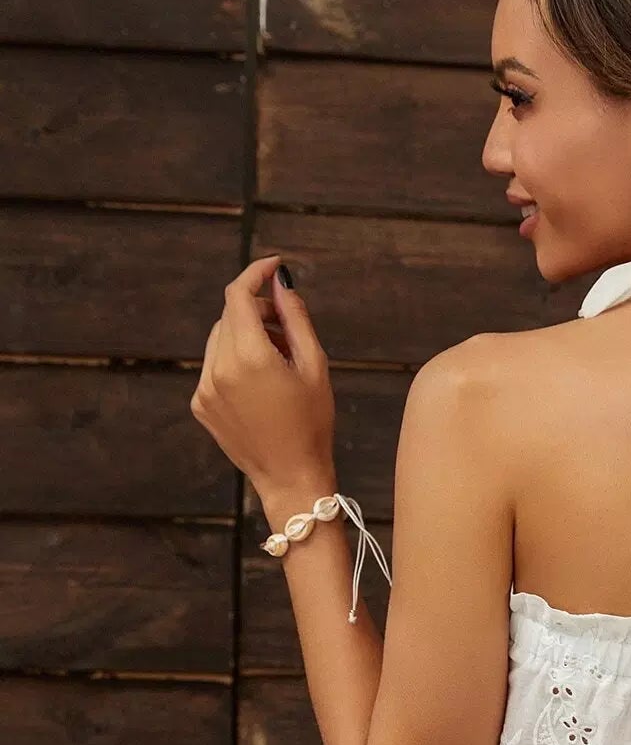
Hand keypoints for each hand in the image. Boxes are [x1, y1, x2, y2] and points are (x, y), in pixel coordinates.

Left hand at [189, 255, 334, 492]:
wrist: (291, 478)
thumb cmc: (312, 424)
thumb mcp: (315, 367)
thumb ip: (295, 318)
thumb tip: (281, 282)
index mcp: (249, 357)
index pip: (239, 295)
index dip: (255, 274)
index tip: (273, 267)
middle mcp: (219, 369)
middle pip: (230, 315)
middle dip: (257, 309)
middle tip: (286, 324)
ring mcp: (205, 388)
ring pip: (219, 338)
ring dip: (245, 334)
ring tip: (277, 357)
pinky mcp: (200, 404)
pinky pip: (214, 365)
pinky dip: (234, 360)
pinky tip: (261, 382)